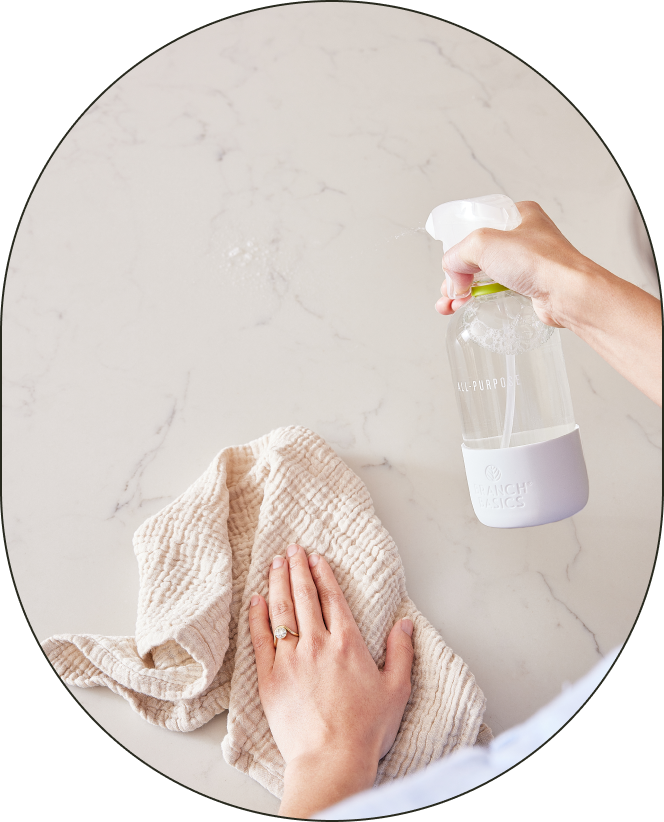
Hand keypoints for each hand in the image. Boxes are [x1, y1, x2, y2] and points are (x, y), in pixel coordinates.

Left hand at [249, 543, 413, 817]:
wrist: (331, 759)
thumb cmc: (365, 729)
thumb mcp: (397, 689)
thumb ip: (402, 652)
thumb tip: (405, 623)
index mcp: (347, 643)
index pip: (331, 598)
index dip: (323, 574)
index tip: (316, 557)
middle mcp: (317, 643)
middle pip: (304, 596)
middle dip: (298, 568)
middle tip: (292, 549)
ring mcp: (290, 658)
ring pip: (281, 609)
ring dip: (278, 582)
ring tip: (275, 563)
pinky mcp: (269, 676)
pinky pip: (260, 637)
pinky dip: (258, 615)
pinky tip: (256, 599)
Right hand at [434, 200, 595, 327]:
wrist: (569, 294)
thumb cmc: (540, 262)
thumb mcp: (484, 243)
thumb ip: (458, 253)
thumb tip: (451, 274)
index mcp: (516, 215)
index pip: (475, 225)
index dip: (457, 244)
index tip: (448, 263)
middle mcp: (522, 237)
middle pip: (476, 253)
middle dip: (456, 273)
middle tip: (448, 289)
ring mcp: (525, 263)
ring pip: (483, 274)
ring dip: (461, 290)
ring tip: (447, 306)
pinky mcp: (527, 286)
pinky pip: (494, 291)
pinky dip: (476, 299)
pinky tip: (463, 309)